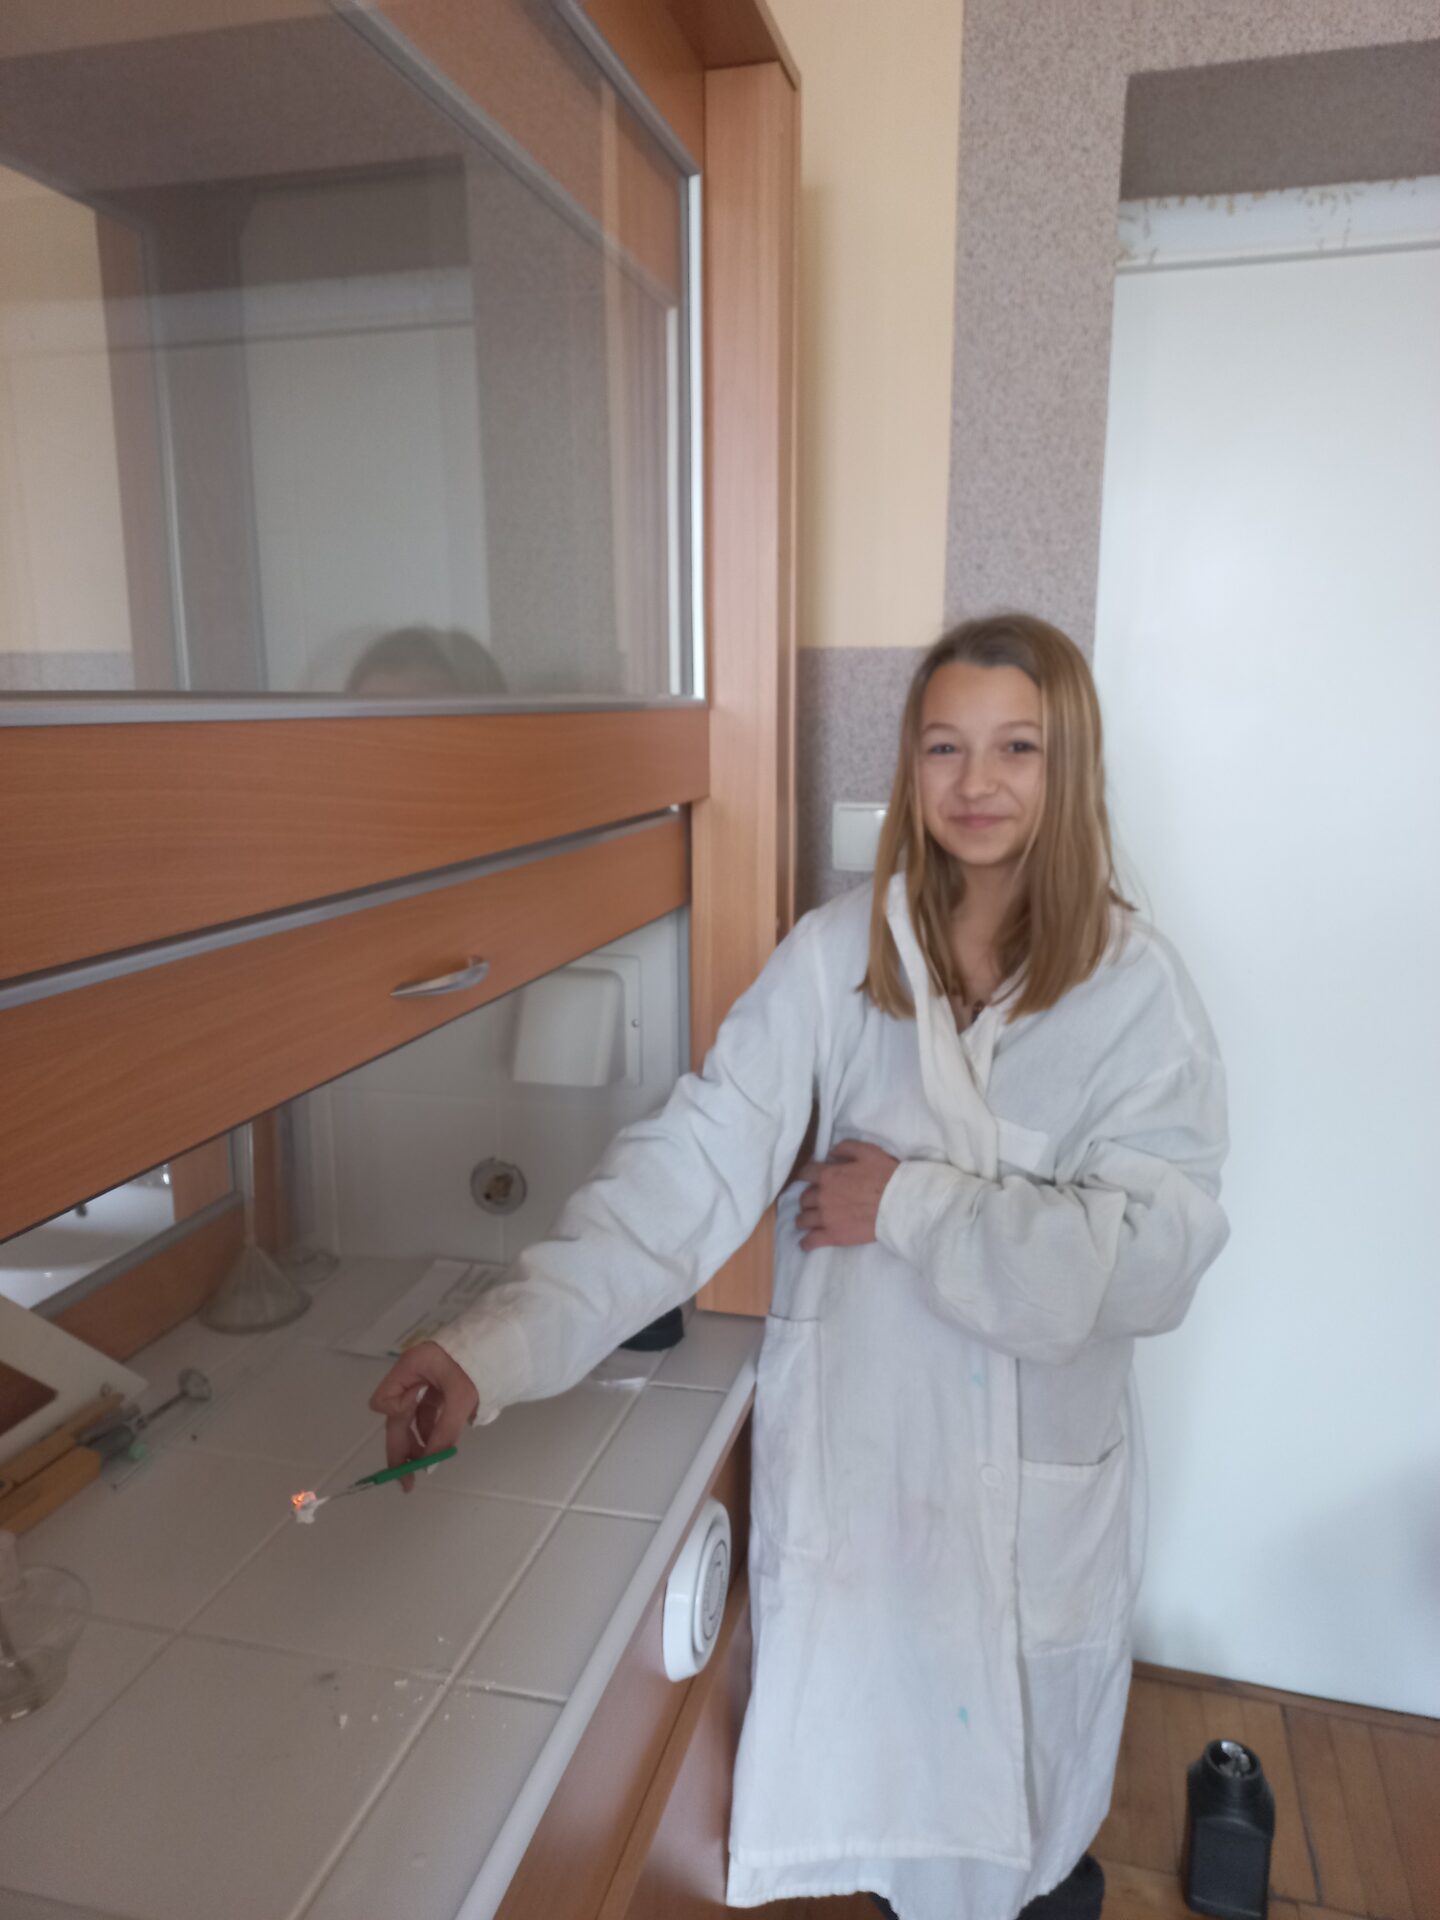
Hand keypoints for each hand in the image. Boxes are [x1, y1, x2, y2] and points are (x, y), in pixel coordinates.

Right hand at [369, 1341, 478, 1488]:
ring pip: (411, 1419)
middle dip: (401, 1447)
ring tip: (427, 1464)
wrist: (504, 1345)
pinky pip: (426, 1414)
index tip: (415, 1416)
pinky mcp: (437, 1388)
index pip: (384, 1400)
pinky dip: (430, 1431)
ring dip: (417, 1442)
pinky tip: (439, 1446)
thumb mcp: (462, 1397)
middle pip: (397, 1416)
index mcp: (410, 1368)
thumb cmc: (478, 1364)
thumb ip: (444, 1431)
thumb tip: (429, 1464)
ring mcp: (424, 1382)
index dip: (397, 1414)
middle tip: (406, 1480)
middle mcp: (411, 1376)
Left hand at [796, 1139, 898, 1251]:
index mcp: (828, 1175)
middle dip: (808, 1199)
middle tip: (816, 1201)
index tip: (809, 1179)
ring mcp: (826, 1218)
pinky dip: (806, 1242)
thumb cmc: (886, 1176)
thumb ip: (846, 1148)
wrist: (899, 1204)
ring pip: (803, 1219)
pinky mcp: (833, 1236)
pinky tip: (806, 1243)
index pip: (806, 1173)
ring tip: (808, 1221)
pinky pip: (811, 1241)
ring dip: (804, 1219)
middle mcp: (822, 1196)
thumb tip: (830, 1153)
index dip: (807, 1175)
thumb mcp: (867, 1152)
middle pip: (804, 1198)